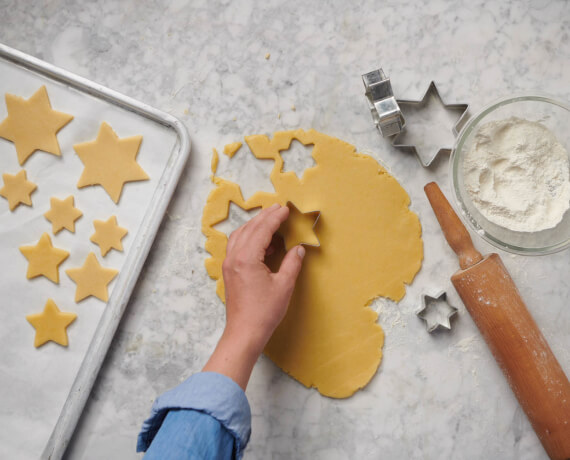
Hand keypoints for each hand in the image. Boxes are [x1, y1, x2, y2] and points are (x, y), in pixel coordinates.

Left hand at [203, 203, 304, 388]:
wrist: (244, 333)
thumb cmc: (264, 312)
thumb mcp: (284, 286)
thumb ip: (292, 263)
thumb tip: (298, 249)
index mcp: (247, 258)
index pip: (261, 230)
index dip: (274, 218)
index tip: (285, 209)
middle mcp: (234, 258)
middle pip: (249, 229)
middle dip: (264, 217)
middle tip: (278, 209)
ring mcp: (229, 264)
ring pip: (240, 236)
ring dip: (254, 226)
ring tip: (270, 221)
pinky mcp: (229, 272)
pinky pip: (236, 246)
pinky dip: (248, 238)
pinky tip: (262, 242)